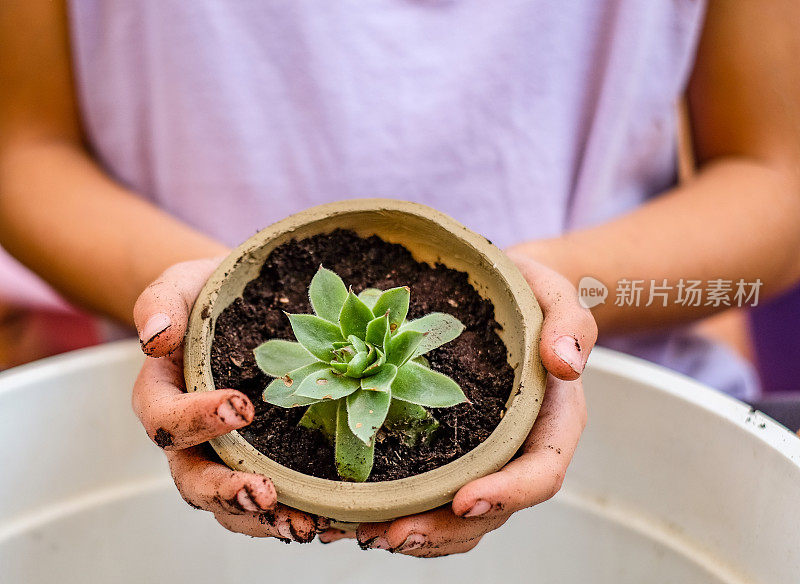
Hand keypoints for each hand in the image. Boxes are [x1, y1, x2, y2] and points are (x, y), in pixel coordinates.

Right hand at [132, 258, 327, 542]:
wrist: (238, 307)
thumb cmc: (206, 296)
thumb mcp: (181, 286)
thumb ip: (161, 304)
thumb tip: (155, 337)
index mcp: (162, 397)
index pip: (164, 420)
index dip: (196, 420)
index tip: (240, 408)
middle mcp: (188, 439)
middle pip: (193, 479)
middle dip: (226, 492)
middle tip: (264, 493)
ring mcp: (224, 456)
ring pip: (229, 506)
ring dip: (262, 520)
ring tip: (302, 524)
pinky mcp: (262, 462)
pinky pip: (268, 502)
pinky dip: (293, 514)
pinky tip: (328, 521)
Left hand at [321, 252, 595, 555]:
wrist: (504, 295)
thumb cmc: (532, 296)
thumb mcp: (557, 295)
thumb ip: (571, 324)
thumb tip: (565, 363)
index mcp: (552, 421)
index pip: (541, 472)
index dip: (508, 492)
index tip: (465, 498)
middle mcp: (520, 449)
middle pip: (493, 509)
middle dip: (445, 528)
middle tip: (394, 533)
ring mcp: (486, 456)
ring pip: (460, 516)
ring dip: (418, 533)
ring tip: (365, 533)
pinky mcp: (453, 451)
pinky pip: (433, 495)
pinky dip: (401, 511)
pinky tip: (358, 514)